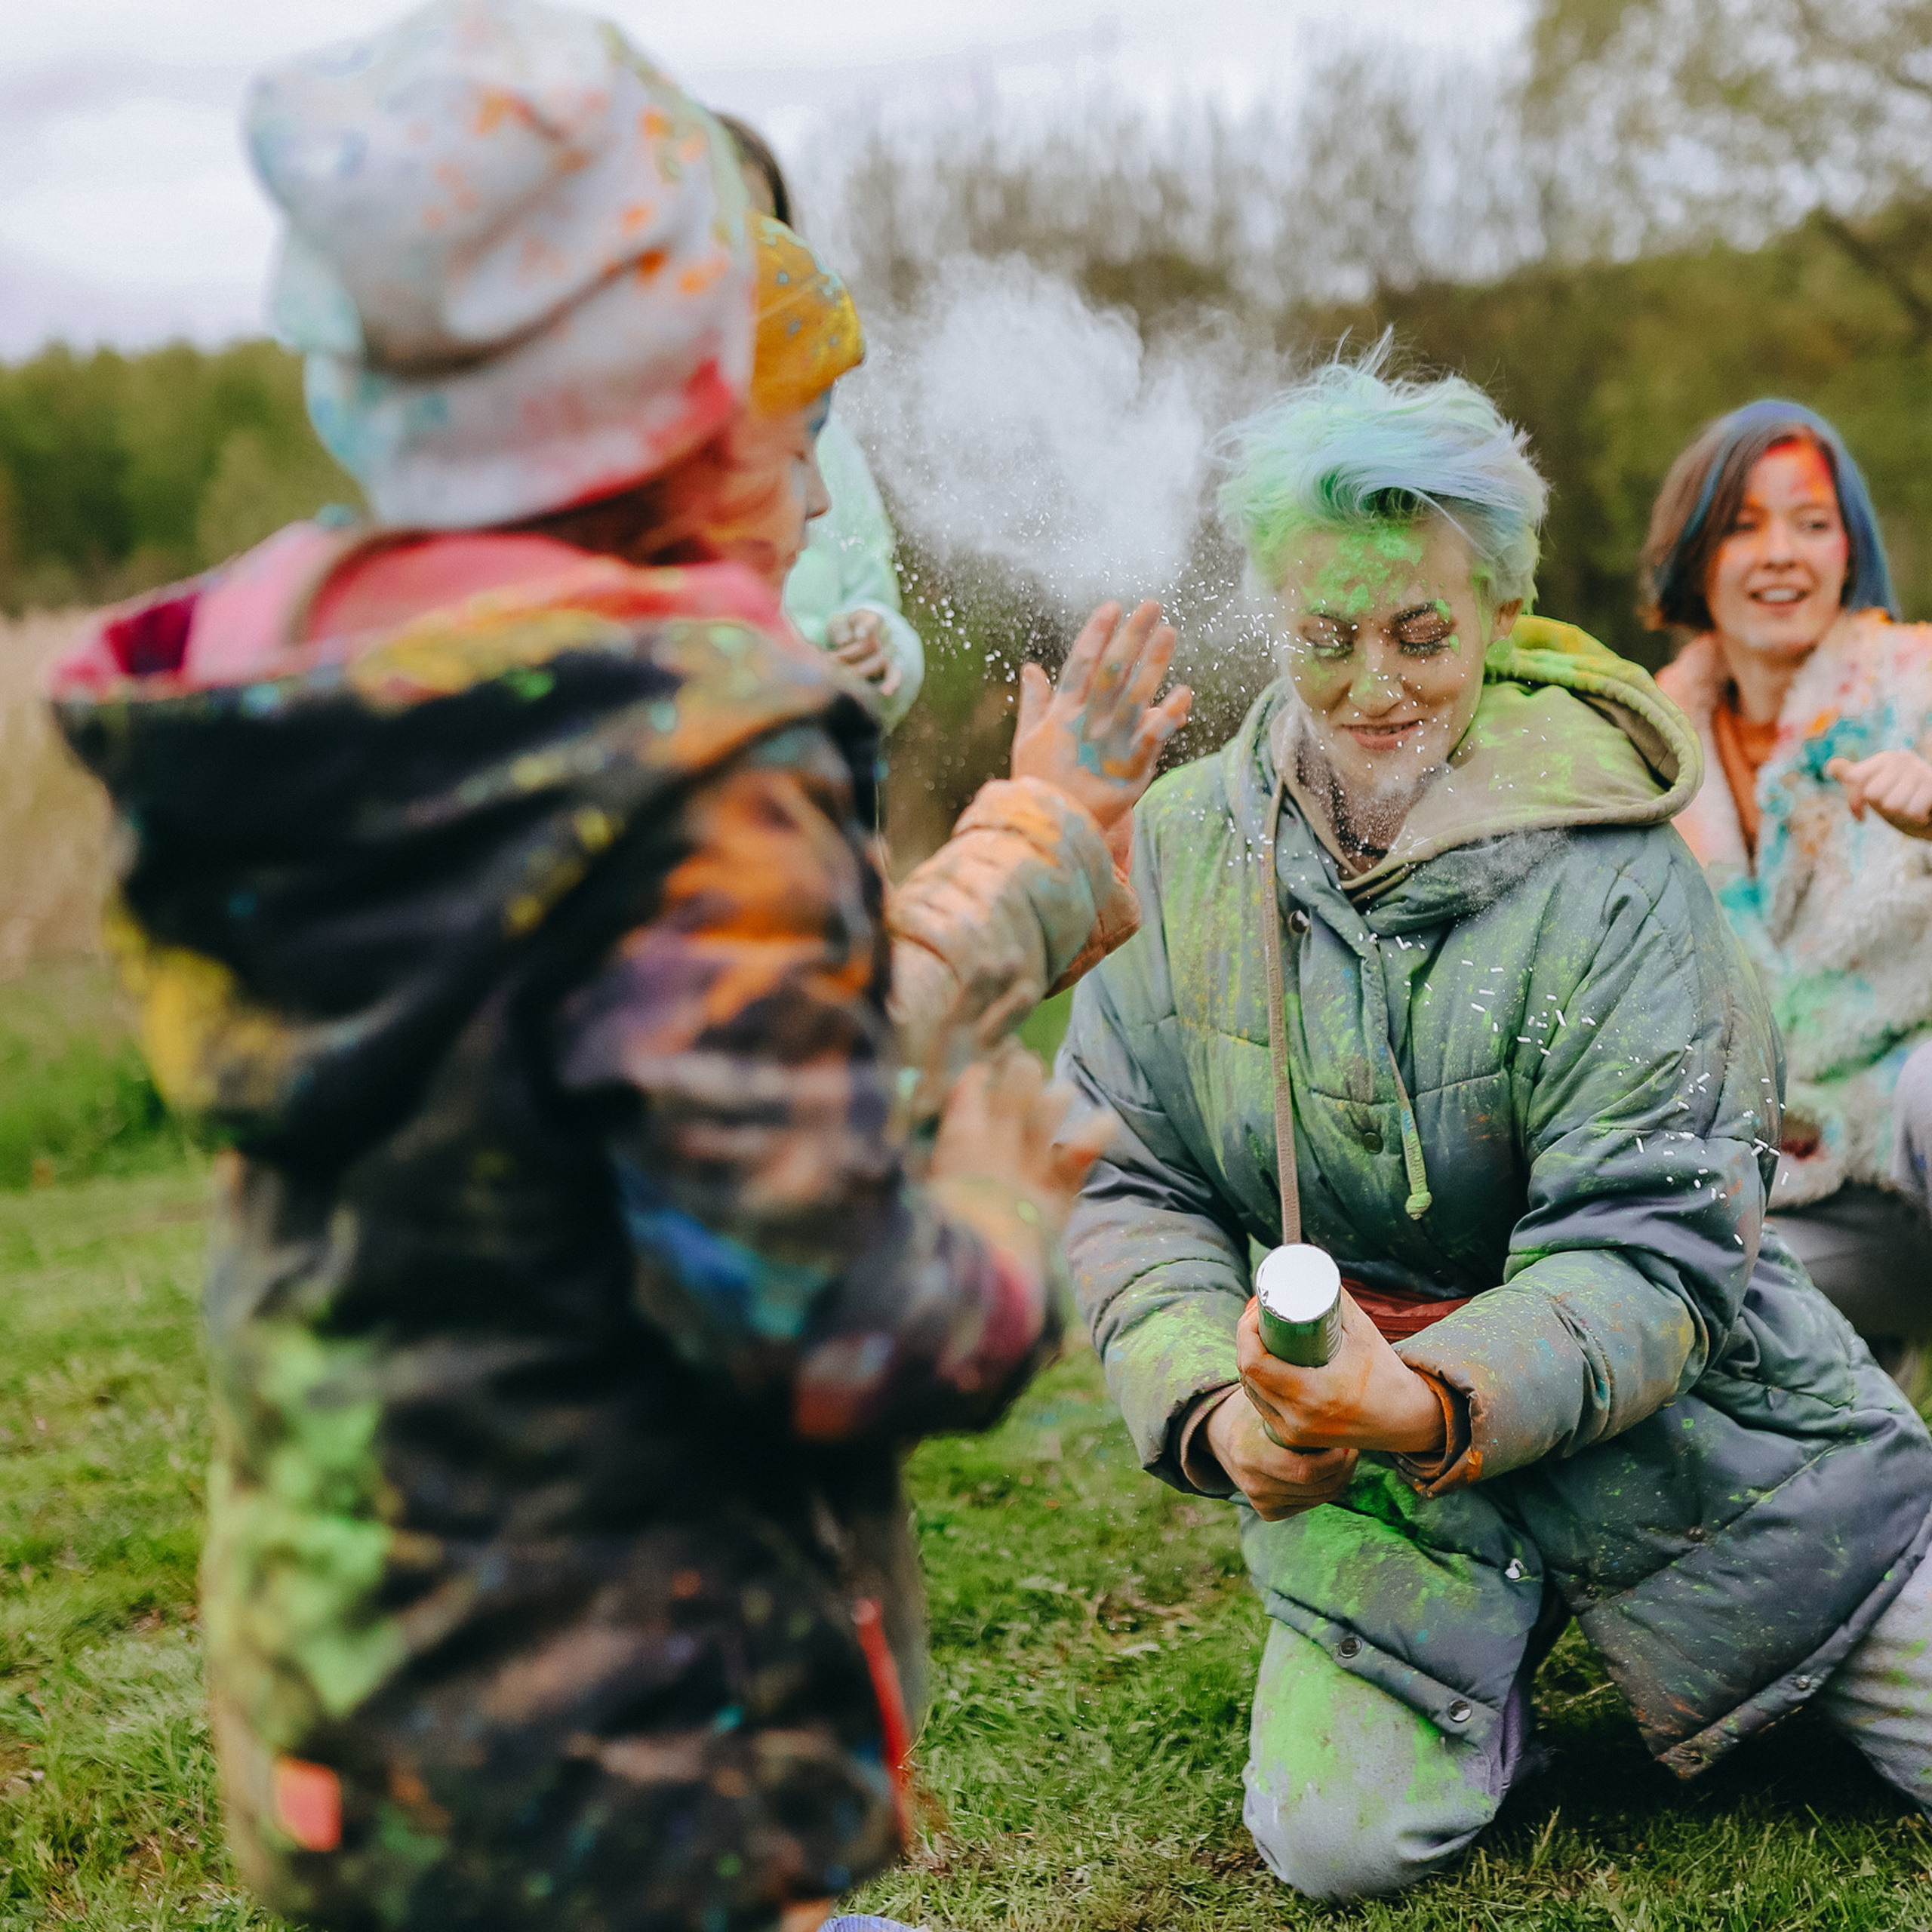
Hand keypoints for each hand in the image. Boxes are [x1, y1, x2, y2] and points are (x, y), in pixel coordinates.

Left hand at [828, 609, 899, 696]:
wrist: (849, 642)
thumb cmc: (842, 631)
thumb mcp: (837, 624)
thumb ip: (840, 628)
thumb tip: (844, 641)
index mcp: (872, 618)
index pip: (872, 622)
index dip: (866, 628)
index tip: (859, 635)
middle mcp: (885, 633)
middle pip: (870, 645)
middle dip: (849, 654)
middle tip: (829, 659)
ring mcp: (889, 651)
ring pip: (878, 662)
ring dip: (858, 670)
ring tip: (838, 673)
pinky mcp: (890, 667)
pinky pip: (894, 674)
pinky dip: (891, 682)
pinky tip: (886, 691)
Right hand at [930, 1042, 1114, 1236]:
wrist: (981, 1262)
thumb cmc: (945, 1228)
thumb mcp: (929, 1187)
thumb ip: (940, 1160)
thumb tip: (939, 1149)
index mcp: (961, 1133)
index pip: (973, 1081)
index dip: (981, 1074)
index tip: (984, 1075)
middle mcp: (1001, 1132)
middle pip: (1020, 1077)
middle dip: (1024, 1069)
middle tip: (1025, 1074)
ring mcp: (1035, 1152)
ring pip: (1056, 1101)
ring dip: (1060, 1096)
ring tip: (1061, 1095)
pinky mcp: (1062, 1178)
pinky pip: (1087, 1143)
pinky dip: (1098, 1130)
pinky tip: (1106, 1121)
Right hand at [1010, 599, 1192, 833]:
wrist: (1051, 830)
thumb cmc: (1039, 782)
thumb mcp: (1028, 740)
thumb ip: (1035, 702)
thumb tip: (1029, 667)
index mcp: (1062, 715)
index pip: (1080, 665)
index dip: (1096, 634)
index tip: (1113, 605)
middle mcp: (1086, 725)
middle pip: (1111, 672)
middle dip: (1131, 637)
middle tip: (1152, 606)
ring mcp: (1108, 747)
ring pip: (1135, 698)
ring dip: (1154, 664)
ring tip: (1169, 633)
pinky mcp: (1129, 773)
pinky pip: (1151, 740)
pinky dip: (1167, 717)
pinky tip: (1185, 693)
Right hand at [1203, 1392, 1357, 1519]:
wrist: (1218, 1433)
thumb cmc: (1250, 1410)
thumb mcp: (1265, 1401)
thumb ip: (1291, 1403)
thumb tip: (1336, 1397)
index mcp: (1250, 1454)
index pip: (1306, 1471)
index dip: (1335, 1459)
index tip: (1345, 1439)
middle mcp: (1253, 1483)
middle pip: (1318, 1487)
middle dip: (1343, 1467)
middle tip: (1351, 1446)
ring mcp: (1260, 1501)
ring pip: (1319, 1497)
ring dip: (1339, 1477)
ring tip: (1343, 1453)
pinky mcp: (1267, 1511)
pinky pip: (1310, 1504)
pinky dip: (1325, 1488)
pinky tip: (1328, 1469)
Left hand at [1234, 1294, 1445, 1456]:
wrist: (1407, 1420)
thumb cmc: (1387, 1373)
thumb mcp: (1363, 1331)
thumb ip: (1337, 1301)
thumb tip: (1311, 1269)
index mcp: (1314, 1394)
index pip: (1255, 1363)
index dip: (1246, 1331)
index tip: (1257, 1309)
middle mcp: (1299, 1419)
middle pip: (1248, 1374)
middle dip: (1246, 1339)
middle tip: (1257, 1315)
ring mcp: (1296, 1433)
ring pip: (1251, 1391)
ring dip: (1249, 1361)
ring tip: (1259, 1334)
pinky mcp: (1296, 1438)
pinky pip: (1263, 1406)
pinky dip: (1257, 1384)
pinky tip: (1261, 1365)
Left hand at [1827, 750, 1931, 838]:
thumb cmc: (1900, 801)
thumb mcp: (1873, 790)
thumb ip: (1851, 777)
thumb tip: (1831, 766)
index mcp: (1884, 759)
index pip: (1853, 777)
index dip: (1854, 803)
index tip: (1861, 813)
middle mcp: (1903, 758)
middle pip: (1872, 793)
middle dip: (1882, 807)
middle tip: (1895, 806)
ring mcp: (1921, 770)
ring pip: (1892, 804)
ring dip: (1901, 814)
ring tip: (1910, 807)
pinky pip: (1912, 810)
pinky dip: (1916, 818)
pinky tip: (1922, 812)